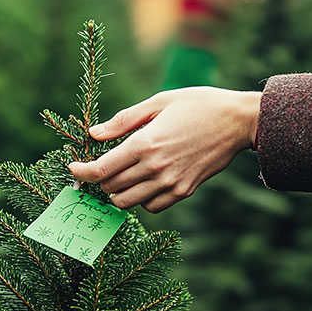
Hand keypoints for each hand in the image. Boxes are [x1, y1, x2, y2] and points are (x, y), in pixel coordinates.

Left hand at [68, 87, 260, 212]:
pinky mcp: (184, 191)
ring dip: (117, 192)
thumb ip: (123, 120)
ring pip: (127, 202)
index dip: (81, 172)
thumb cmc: (198, 104)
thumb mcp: (158, 102)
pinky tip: (143, 183)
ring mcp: (170, 183)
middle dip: (99, 179)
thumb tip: (94, 133)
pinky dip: (140, 200)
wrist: (238, 121)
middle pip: (110, 187)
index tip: (73, 168)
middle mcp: (155, 167)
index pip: (101, 169)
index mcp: (145, 143)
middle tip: (99, 167)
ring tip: (119, 177)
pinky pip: (151, 207)